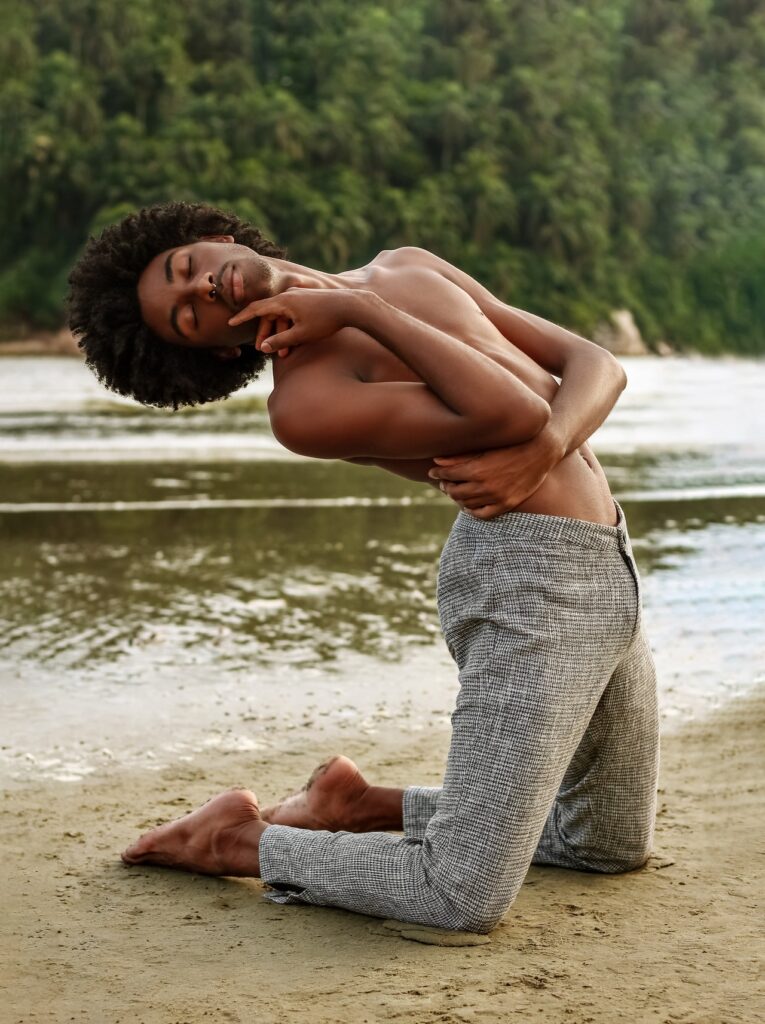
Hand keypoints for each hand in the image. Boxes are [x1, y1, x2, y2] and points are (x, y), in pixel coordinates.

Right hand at [228, 287, 363, 352]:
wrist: (351, 305)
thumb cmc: (326, 321)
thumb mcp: (302, 335)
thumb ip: (280, 341)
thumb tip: (262, 348)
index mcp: (284, 301)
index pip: (257, 309)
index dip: (242, 317)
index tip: (230, 322)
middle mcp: (289, 295)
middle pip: (268, 312)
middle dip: (262, 331)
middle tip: (257, 347)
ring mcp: (299, 295)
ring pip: (280, 313)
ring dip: (277, 330)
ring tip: (278, 349)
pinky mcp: (308, 299)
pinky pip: (291, 311)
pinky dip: (288, 324)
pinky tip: (290, 335)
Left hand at [428, 426, 562, 518]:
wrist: (541, 450)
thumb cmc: (511, 443)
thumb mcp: (485, 447)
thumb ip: (460, 456)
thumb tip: (436, 460)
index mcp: (477, 469)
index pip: (447, 475)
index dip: (438, 473)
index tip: (434, 471)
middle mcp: (485, 486)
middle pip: (454, 492)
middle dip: (446, 486)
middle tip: (445, 481)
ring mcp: (497, 497)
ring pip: (466, 504)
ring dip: (458, 498)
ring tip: (456, 491)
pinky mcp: (507, 504)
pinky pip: (483, 514)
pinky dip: (473, 511)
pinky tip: (470, 504)